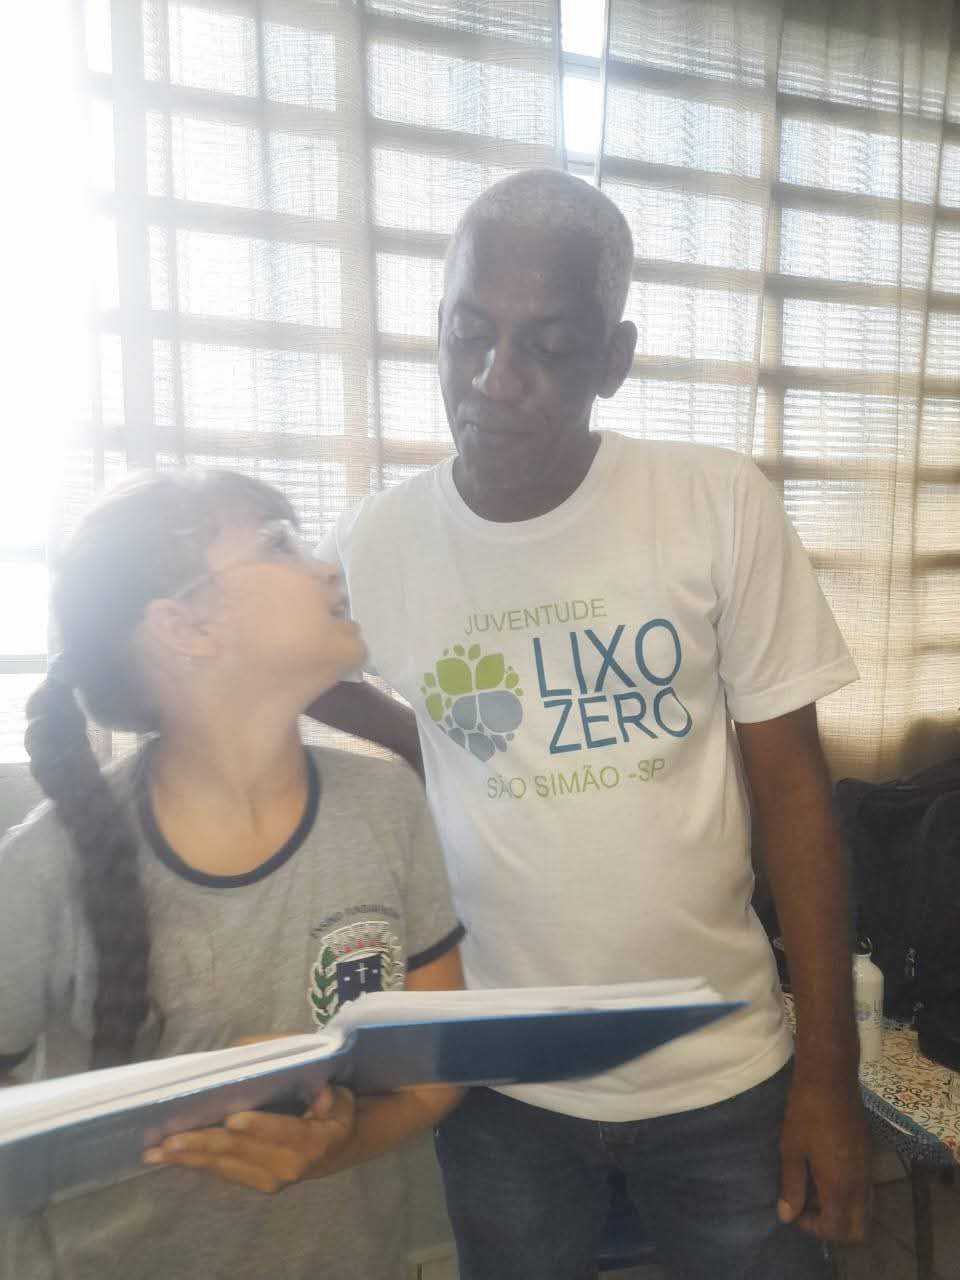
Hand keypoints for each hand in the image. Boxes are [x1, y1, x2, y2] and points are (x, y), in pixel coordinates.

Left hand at [143, 1085, 355, 1192]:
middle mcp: (288, 1167)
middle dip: (203, 1144)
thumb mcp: (340, 1093)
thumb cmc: (334, 1111)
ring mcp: (269, 1180)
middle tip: (169, 1139)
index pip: (282, 1132)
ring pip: (225, 1166)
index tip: (231, 1119)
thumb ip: (327, 1090)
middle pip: (242, 1152)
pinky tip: (171, 1158)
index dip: (257, 1126)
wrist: (338, 1149)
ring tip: (157, 1152)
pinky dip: (196, 1164)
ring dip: (189, 1158)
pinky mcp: (255, 1184)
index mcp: (312, 1141)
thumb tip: (318, 1089)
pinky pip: (222, 1172)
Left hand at [777, 1075, 869, 1242]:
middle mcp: (860, 1184)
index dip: (812, 1229)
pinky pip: (865, 1191)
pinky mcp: (868, 1155)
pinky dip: (848, 1194)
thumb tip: (786, 1216)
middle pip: (856, 1230)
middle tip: (806, 1205)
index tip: (794, 1210)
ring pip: (863, 1210)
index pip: (835, 1231)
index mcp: (840, 1186)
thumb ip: (791, 1186)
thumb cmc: (806, 1111)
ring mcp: (868, 1169)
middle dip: (832, 1227)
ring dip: (840, 1210)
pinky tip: (824, 1172)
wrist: (831, 1076)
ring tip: (813, 1187)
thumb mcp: (791, 1149)